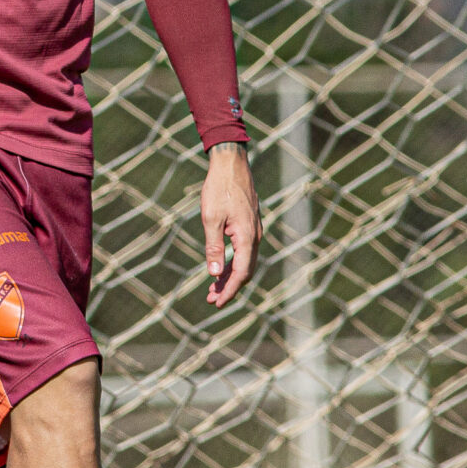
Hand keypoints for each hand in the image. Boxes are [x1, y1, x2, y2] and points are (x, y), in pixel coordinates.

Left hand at [201, 140, 258, 305]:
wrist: (231, 164)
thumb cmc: (219, 189)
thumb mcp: (210, 218)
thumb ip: (213, 247)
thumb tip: (213, 274)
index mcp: (247, 237)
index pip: (241, 273)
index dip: (230, 291)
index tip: (217, 303)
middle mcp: (255, 236)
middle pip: (246, 271)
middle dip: (230, 288)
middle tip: (212, 300)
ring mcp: (254, 231)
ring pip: (245, 262)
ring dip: (230, 277)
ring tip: (213, 288)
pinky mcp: (250, 225)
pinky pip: (245, 251)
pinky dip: (233, 263)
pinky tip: (221, 268)